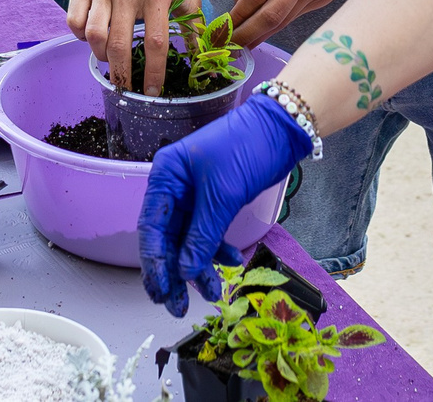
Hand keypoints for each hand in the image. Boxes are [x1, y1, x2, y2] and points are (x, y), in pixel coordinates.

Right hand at [68, 0, 191, 94]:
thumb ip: (194, 20)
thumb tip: (204, 56)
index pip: (156, 42)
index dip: (154, 72)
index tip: (153, 91)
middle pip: (119, 43)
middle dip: (123, 74)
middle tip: (127, 87)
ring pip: (93, 35)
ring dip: (102, 57)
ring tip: (112, 62)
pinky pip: (74, 20)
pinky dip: (81, 37)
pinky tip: (94, 39)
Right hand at [139, 93, 314, 312]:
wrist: (282, 127)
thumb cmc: (246, 148)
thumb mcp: (221, 195)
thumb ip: (201, 236)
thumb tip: (184, 272)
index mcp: (166, 176)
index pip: (151, 227)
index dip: (154, 263)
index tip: (161, 292)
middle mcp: (175, 186)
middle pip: (167, 238)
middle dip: (174, 272)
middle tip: (177, 306)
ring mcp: (195, 194)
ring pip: (189, 240)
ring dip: (198, 266)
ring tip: (211, 292)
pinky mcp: (216, 200)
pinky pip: (208, 232)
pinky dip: (216, 250)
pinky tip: (229, 263)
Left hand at [229, 0, 359, 48]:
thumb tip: (238, 7)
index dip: (237, 17)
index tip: (223, 30)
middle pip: (273, 15)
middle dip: (249, 35)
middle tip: (231, 46)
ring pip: (287, 19)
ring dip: (264, 34)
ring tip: (246, 42)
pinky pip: (301, 12)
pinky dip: (283, 21)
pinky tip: (269, 27)